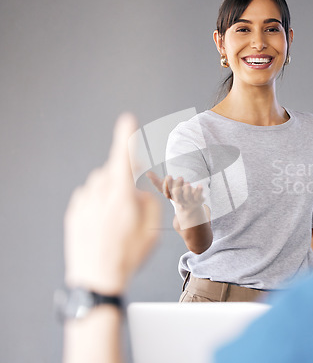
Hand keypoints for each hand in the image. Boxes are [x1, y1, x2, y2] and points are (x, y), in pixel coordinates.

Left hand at [64, 114, 160, 294]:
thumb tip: (141, 191)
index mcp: (121, 195)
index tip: (127, 120)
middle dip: (125, 180)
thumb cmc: (126, 255)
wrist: (96, 277)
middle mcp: (99, 193)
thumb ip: (149, 202)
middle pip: (114, 172)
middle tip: (132, 206)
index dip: (126, 136)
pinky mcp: (75, 211)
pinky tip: (104, 225)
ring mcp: (84, 202)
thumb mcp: (151, 230)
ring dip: (111, 192)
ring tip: (117, 221)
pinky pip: (90, 197)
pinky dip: (98, 203)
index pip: (123, 157)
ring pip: (101, 184)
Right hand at [146, 172, 203, 211]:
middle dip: (178, 187)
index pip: (169, 191)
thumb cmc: (177, 195)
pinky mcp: (199, 200)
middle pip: (178, 195)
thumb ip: (157, 181)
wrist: (190, 208)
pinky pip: (199, 196)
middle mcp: (181, 200)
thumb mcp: (167, 189)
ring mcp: (190, 201)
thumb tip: (147, 173)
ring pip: (188, 197)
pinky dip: (199, 191)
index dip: (169, 184)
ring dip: (187, 190)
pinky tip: (200, 185)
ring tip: (187, 183)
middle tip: (180, 177)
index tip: (168, 176)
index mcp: (172, 197)